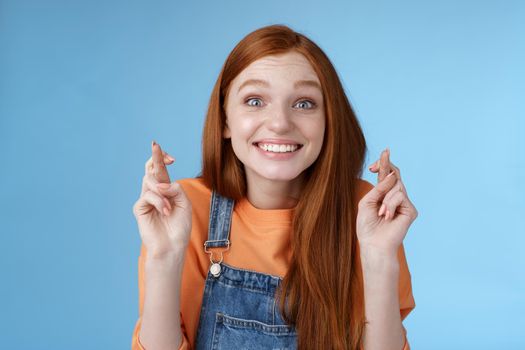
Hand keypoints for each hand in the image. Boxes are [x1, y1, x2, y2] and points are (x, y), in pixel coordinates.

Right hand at [132, 141, 192, 257]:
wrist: (172, 246)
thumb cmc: (180, 226)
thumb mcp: (184, 203)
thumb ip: (175, 189)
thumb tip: (161, 183)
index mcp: (166, 189)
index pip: (160, 169)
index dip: (162, 159)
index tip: (171, 157)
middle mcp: (154, 192)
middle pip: (151, 169)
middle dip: (155, 157)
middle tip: (155, 145)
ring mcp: (146, 199)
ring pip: (150, 181)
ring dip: (163, 192)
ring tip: (169, 207)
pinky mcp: (140, 208)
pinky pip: (149, 196)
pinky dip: (159, 202)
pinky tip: (165, 211)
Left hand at [356, 148, 417, 253]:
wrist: (373, 244)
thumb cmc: (367, 226)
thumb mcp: (367, 202)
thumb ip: (378, 188)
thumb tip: (392, 175)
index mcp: (383, 195)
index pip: (386, 175)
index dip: (385, 163)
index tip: (385, 151)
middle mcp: (395, 197)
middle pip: (395, 175)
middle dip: (386, 167)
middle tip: (377, 163)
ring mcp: (404, 204)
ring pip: (397, 187)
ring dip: (385, 199)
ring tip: (380, 213)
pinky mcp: (411, 210)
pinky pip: (401, 196)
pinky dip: (391, 205)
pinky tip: (387, 216)